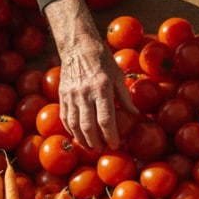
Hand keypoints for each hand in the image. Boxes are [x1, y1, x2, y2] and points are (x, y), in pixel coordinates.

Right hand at [44, 0, 135, 149]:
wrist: (78, 47)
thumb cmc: (103, 61)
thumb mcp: (118, 76)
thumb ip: (125, 97)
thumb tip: (135, 114)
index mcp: (102, 88)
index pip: (106, 119)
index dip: (111, 136)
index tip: (115, 145)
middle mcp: (85, 93)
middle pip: (88, 126)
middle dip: (96, 142)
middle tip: (102, 150)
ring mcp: (71, 95)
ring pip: (74, 125)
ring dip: (82, 140)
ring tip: (91, 148)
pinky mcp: (62, 96)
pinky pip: (65, 118)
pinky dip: (71, 130)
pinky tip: (78, 137)